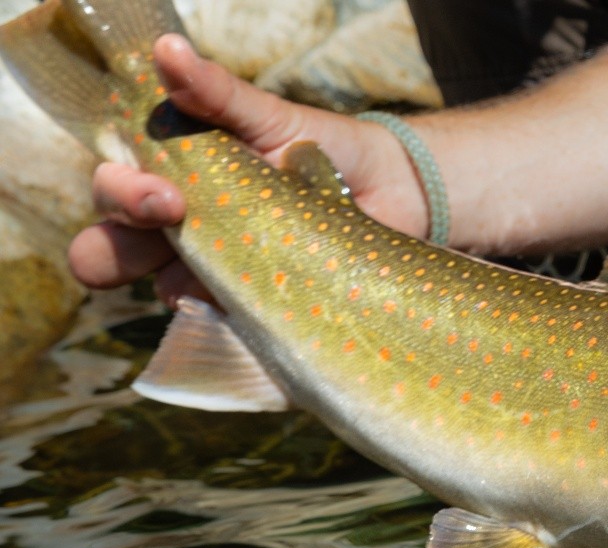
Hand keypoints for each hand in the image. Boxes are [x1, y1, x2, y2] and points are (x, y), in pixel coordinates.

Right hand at [69, 34, 425, 303]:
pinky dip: (232, 322)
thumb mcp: (270, 117)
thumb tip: (168, 52)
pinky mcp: (256, 313)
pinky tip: (255, 313)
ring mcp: (214, 277)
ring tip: (220, 281)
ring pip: (166, 294)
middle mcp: (179, 234)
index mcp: (170, 182)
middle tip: (170, 228)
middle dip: (112, 252)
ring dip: (180, 289)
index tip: (165, 194)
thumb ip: (219, 95)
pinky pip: (225, 330)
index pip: (114, 192)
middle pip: (113, 252)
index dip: (122, 195)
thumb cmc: (319, 147)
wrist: (392, 193)